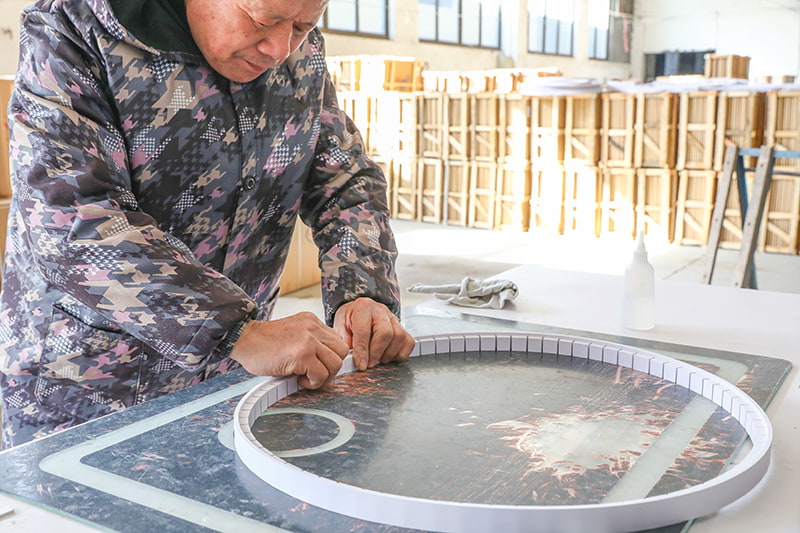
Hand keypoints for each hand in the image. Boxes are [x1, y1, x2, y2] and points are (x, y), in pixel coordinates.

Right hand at [228, 312, 348, 388]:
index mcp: (312, 321)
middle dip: (332, 368)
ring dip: (323, 377)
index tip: (321, 366)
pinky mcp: (302, 354)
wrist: (242, 339)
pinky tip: (299, 380)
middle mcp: (313, 327)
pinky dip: (313, 382)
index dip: (331, 357)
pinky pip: (321, 374)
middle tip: (316, 375)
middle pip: (341, 351)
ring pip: (335, 364)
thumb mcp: (293, 335)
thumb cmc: (262, 342)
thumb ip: (310, 343)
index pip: (337, 341)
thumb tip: (325, 364)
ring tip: (306, 378)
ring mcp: (309, 340)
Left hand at [333, 297, 414, 370]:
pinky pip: (409, 341)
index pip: (364, 331)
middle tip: (369, 364)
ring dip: (389, 354)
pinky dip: (401, 353)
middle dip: (377, 353)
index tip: (361, 365)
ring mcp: (393, 318)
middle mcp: (380, 310)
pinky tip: (390, 357)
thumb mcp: (340, 327)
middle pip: (385, 333)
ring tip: (378, 360)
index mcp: (362, 308)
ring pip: (399, 337)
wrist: (357, 310)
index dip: (363, 351)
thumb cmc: (349, 318)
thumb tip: (351, 360)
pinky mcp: (401, 326)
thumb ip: (345, 342)